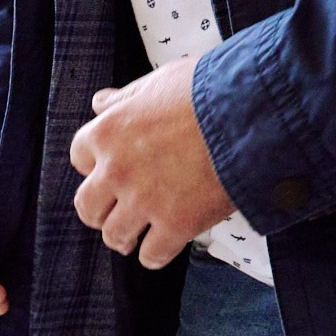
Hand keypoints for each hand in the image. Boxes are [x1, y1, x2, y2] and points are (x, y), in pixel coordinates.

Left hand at [70, 56, 235, 269]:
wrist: (256, 112)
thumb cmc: (214, 89)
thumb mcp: (163, 80)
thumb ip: (128, 97)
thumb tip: (101, 102)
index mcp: (109, 132)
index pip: (79, 157)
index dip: (94, 165)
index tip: (108, 170)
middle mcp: (117, 169)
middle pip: (87, 206)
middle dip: (100, 210)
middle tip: (116, 211)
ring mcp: (144, 200)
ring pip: (114, 235)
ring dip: (124, 237)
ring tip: (137, 235)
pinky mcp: (175, 224)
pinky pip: (151, 255)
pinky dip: (156, 255)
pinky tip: (165, 246)